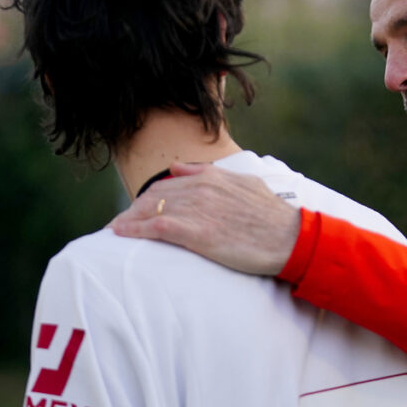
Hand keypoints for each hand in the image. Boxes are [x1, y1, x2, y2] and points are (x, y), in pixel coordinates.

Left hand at [110, 162, 299, 275]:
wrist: (290, 238)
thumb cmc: (273, 218)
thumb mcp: (246, 184)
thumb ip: (212, 174)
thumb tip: (181, 167)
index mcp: (213, 176)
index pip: (169, 183)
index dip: (151, 197)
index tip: (139, 208)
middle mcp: (201, 188)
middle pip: (155, 196)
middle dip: (135, 208)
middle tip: (122, 221)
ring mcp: (198, 209)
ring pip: (151, 209)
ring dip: (129, 219)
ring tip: (116, 229)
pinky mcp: (196, 232)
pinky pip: (156, 227)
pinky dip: (134, 229)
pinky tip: (120, 234)